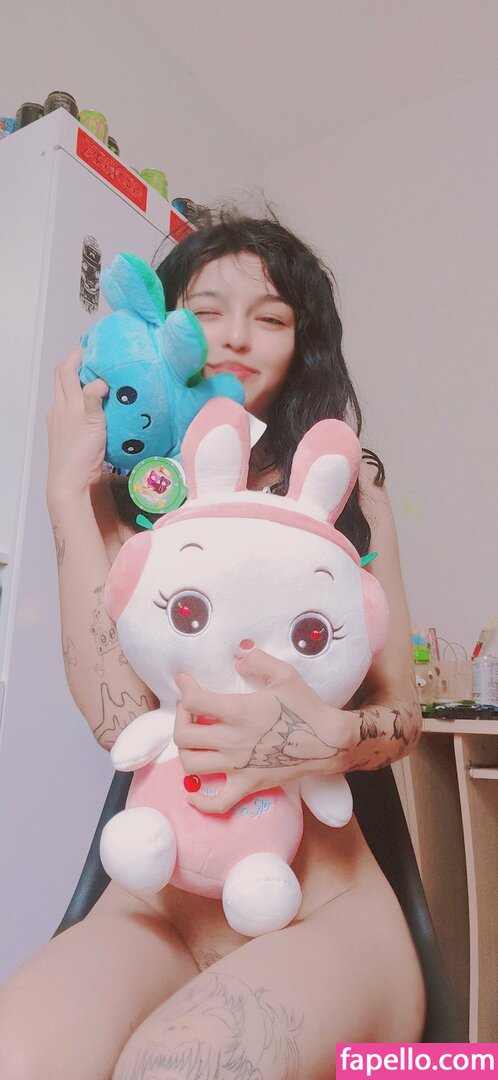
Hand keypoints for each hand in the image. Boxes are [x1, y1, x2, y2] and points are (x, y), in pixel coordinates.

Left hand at [46, 348, 108, 506]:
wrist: (69, 483)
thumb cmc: (81, 454)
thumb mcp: (92, 422)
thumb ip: (93, 398)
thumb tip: (100, 379)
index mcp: (65, 403)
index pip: (65, 370)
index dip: (76, 356)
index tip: (92, 350)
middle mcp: (58, 409)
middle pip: (61, 379)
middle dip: (75, 365)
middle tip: (94, 362)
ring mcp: (58, 422)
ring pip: (64, 394)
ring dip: (76, 383)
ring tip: (96, 382)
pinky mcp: (62, 434)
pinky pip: (67, 410)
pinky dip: (77, 401)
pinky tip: (91, 409)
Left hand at [174, 649, 343, 812]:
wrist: (328, 741)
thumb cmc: (306, 706)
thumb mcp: (285, 674)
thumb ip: (258, 661)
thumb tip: (238, 658)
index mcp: (240, 711)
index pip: (194, 701)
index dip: (184, 688)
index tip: (184, 681)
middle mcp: (233, 741)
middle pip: (184, 735)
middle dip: (180, 718)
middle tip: (189, 710)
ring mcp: (238, 766)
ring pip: (191, 764)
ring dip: (185, 750)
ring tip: (195, 739)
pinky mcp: (248, 785)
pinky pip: (217, 802)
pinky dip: (200, 801)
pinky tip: (193, 793)